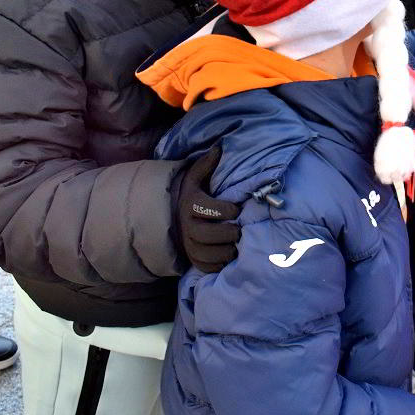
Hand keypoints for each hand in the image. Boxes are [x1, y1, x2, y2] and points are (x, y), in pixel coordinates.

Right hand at [174, 146, 239, 272]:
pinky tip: (228, 254)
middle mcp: (187, 227)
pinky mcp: (193, 260)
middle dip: (229, 233)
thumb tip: (219, 147)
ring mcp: (189, 246)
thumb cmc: (193, 196)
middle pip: (208, 235)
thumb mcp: (196, 178)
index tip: (236, 210)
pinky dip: (221, 263)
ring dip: (227, 250)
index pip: (207, 209)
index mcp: (191, 205)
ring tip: (236, 243)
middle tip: (239, 230)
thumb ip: (206, 165)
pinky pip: (208, 267)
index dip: (225, 211)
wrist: (175, 218)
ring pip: (210, 253)